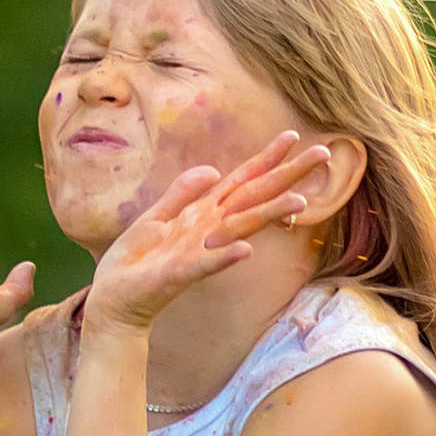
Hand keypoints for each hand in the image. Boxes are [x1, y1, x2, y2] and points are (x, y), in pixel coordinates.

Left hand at [83, 128, 336, 332]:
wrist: (114, 299)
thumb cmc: (136, 261)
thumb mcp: (157, 217)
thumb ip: (183, 193)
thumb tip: (213, 169)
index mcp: (203, 214)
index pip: (241, 181)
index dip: (266, 158)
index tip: (291, 136)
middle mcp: (209, 230)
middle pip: (254, 198)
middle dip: (287, 177)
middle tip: (322, 155)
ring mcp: (199, 252)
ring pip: (240, 228)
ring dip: (269, 214)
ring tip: (299, 199)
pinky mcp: (180, 273)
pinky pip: (206, 263)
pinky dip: (226, 256)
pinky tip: (246, 249)